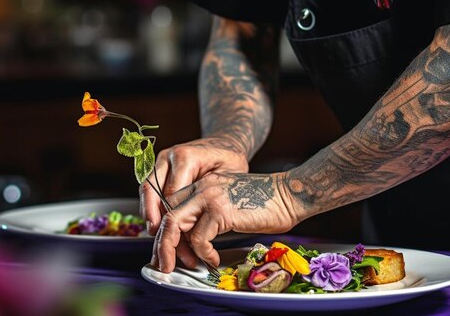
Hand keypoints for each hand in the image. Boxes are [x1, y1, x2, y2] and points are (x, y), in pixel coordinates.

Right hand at [139, 137, 248, 235]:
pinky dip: (152, 204)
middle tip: (155, 233)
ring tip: (154, 231)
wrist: (225, 145)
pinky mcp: (161, 166)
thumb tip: (196, 222)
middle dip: (151, 213)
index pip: (170, 192)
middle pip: (151, 189)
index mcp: (186, 157)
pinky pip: (150, 186)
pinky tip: (157, 220)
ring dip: (148, 210)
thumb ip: (209, 196)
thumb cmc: (229, 160)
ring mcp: (163, 160)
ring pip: (147, 188)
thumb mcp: (227, 178)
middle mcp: (169, 157)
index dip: (170, 215)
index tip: (174, 234)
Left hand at [151, 171, 297, 272]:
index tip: (165, 249)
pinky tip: (213, 259)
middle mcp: (202, 187)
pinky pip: (199, 238)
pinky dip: (203, 253)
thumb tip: (191, 240)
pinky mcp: (221, 211)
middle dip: (161, 242)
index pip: (171, 205)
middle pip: (167, 214)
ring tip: (182, 266)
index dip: (165, 229)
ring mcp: (210, 197)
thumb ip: (208, 214)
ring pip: (175, 225)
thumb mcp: (228, 204)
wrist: (288, 195)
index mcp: (202, 184)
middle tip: (162, 263)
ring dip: (173, 250)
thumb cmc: (264, 203)